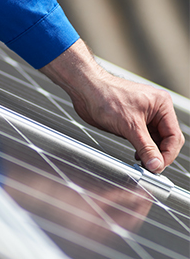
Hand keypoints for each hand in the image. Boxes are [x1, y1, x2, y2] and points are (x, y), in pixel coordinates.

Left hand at [40, 39, 184, 172]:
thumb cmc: (107, 97)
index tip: (157, 167)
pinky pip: (142, 138)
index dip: (168, 154)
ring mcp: (144, 115)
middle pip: (167, 139)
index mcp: (162, 105)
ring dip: (150, 153)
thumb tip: (156, 164)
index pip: (174, 136)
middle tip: (151, 168)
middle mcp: (156, 109)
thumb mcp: (130, 126)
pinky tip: (136, 155)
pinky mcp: (132, 121)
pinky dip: (141, 148)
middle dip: (160, 154)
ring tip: (142, 164)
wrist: (86, 90)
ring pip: (154, 140)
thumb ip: (145, 147)